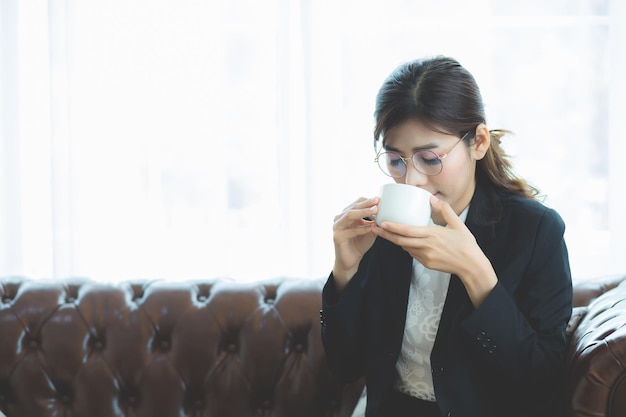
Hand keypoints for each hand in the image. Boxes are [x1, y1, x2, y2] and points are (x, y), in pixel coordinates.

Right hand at [332, 196, 378, 288]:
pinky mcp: (337, 237)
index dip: (368, 200)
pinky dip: (362, 228)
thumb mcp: (370, 229)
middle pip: (353, 206)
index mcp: (347, 214)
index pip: (357, 202)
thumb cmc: (360, 243)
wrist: (351, 260)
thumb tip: (385, 210)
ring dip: (363, 212)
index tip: (380, 199)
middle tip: (377, 201)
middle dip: (366, 203)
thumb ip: (374, 220)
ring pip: (350, 215)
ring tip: (375, 211)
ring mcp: (337, 227)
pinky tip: (371, 227)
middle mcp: (340, 218)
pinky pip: (351, 231)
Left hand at [372, 195, 496, 306]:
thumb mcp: (457, 223)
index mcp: (432, 234)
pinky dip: (407, 247)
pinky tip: (404, 241)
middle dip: (385, 234)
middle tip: (373, 228)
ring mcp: (425, 256)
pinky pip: (412, 253)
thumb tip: (431, 198)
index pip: (407, 231)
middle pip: (400, 240)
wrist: (471, 266)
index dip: (393, 227)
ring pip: (405, 247)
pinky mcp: (426, 263)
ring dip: (395, 240)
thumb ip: (444, 209)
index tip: (382, 223)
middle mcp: (426, 246)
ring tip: (384, 232)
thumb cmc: (466, 244)